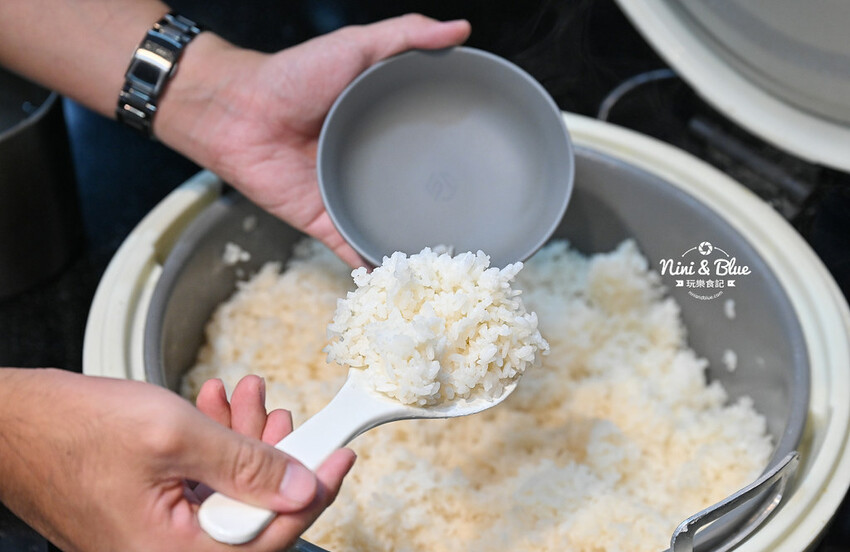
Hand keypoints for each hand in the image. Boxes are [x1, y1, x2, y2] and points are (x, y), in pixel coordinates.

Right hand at [0, 369, 353, 551]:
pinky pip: (197, 486)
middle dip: (272, 457)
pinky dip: (213, 447)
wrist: (11, 422)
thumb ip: (244, 465)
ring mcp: (153, 535)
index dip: (312, 494)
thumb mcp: (173, 435)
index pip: (267, 539)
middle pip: (249, 516)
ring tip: (246, 397)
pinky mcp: (147, 513)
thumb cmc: (70, 430)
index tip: (339, 456)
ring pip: (225, 495)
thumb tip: (299, 487)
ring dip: (242, 443)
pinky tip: (215, 409)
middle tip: (286, 417)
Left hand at [157, 14, 470, 266]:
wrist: (238, 112)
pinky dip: (374, 270)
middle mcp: (369, 166)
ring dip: (414, 246)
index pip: (428, 146)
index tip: (490, 168)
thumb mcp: (357, 45)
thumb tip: (461, 28)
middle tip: (480, 225)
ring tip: (452, 264)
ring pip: (388, 229)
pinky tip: (402, 285)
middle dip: (441, 210)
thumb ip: (407, 35)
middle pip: (413, 193)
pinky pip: (353, 251)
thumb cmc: (293, 75)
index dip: (456, 156)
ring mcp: (348, 197)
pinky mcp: (324, 223)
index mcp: (380, 127)